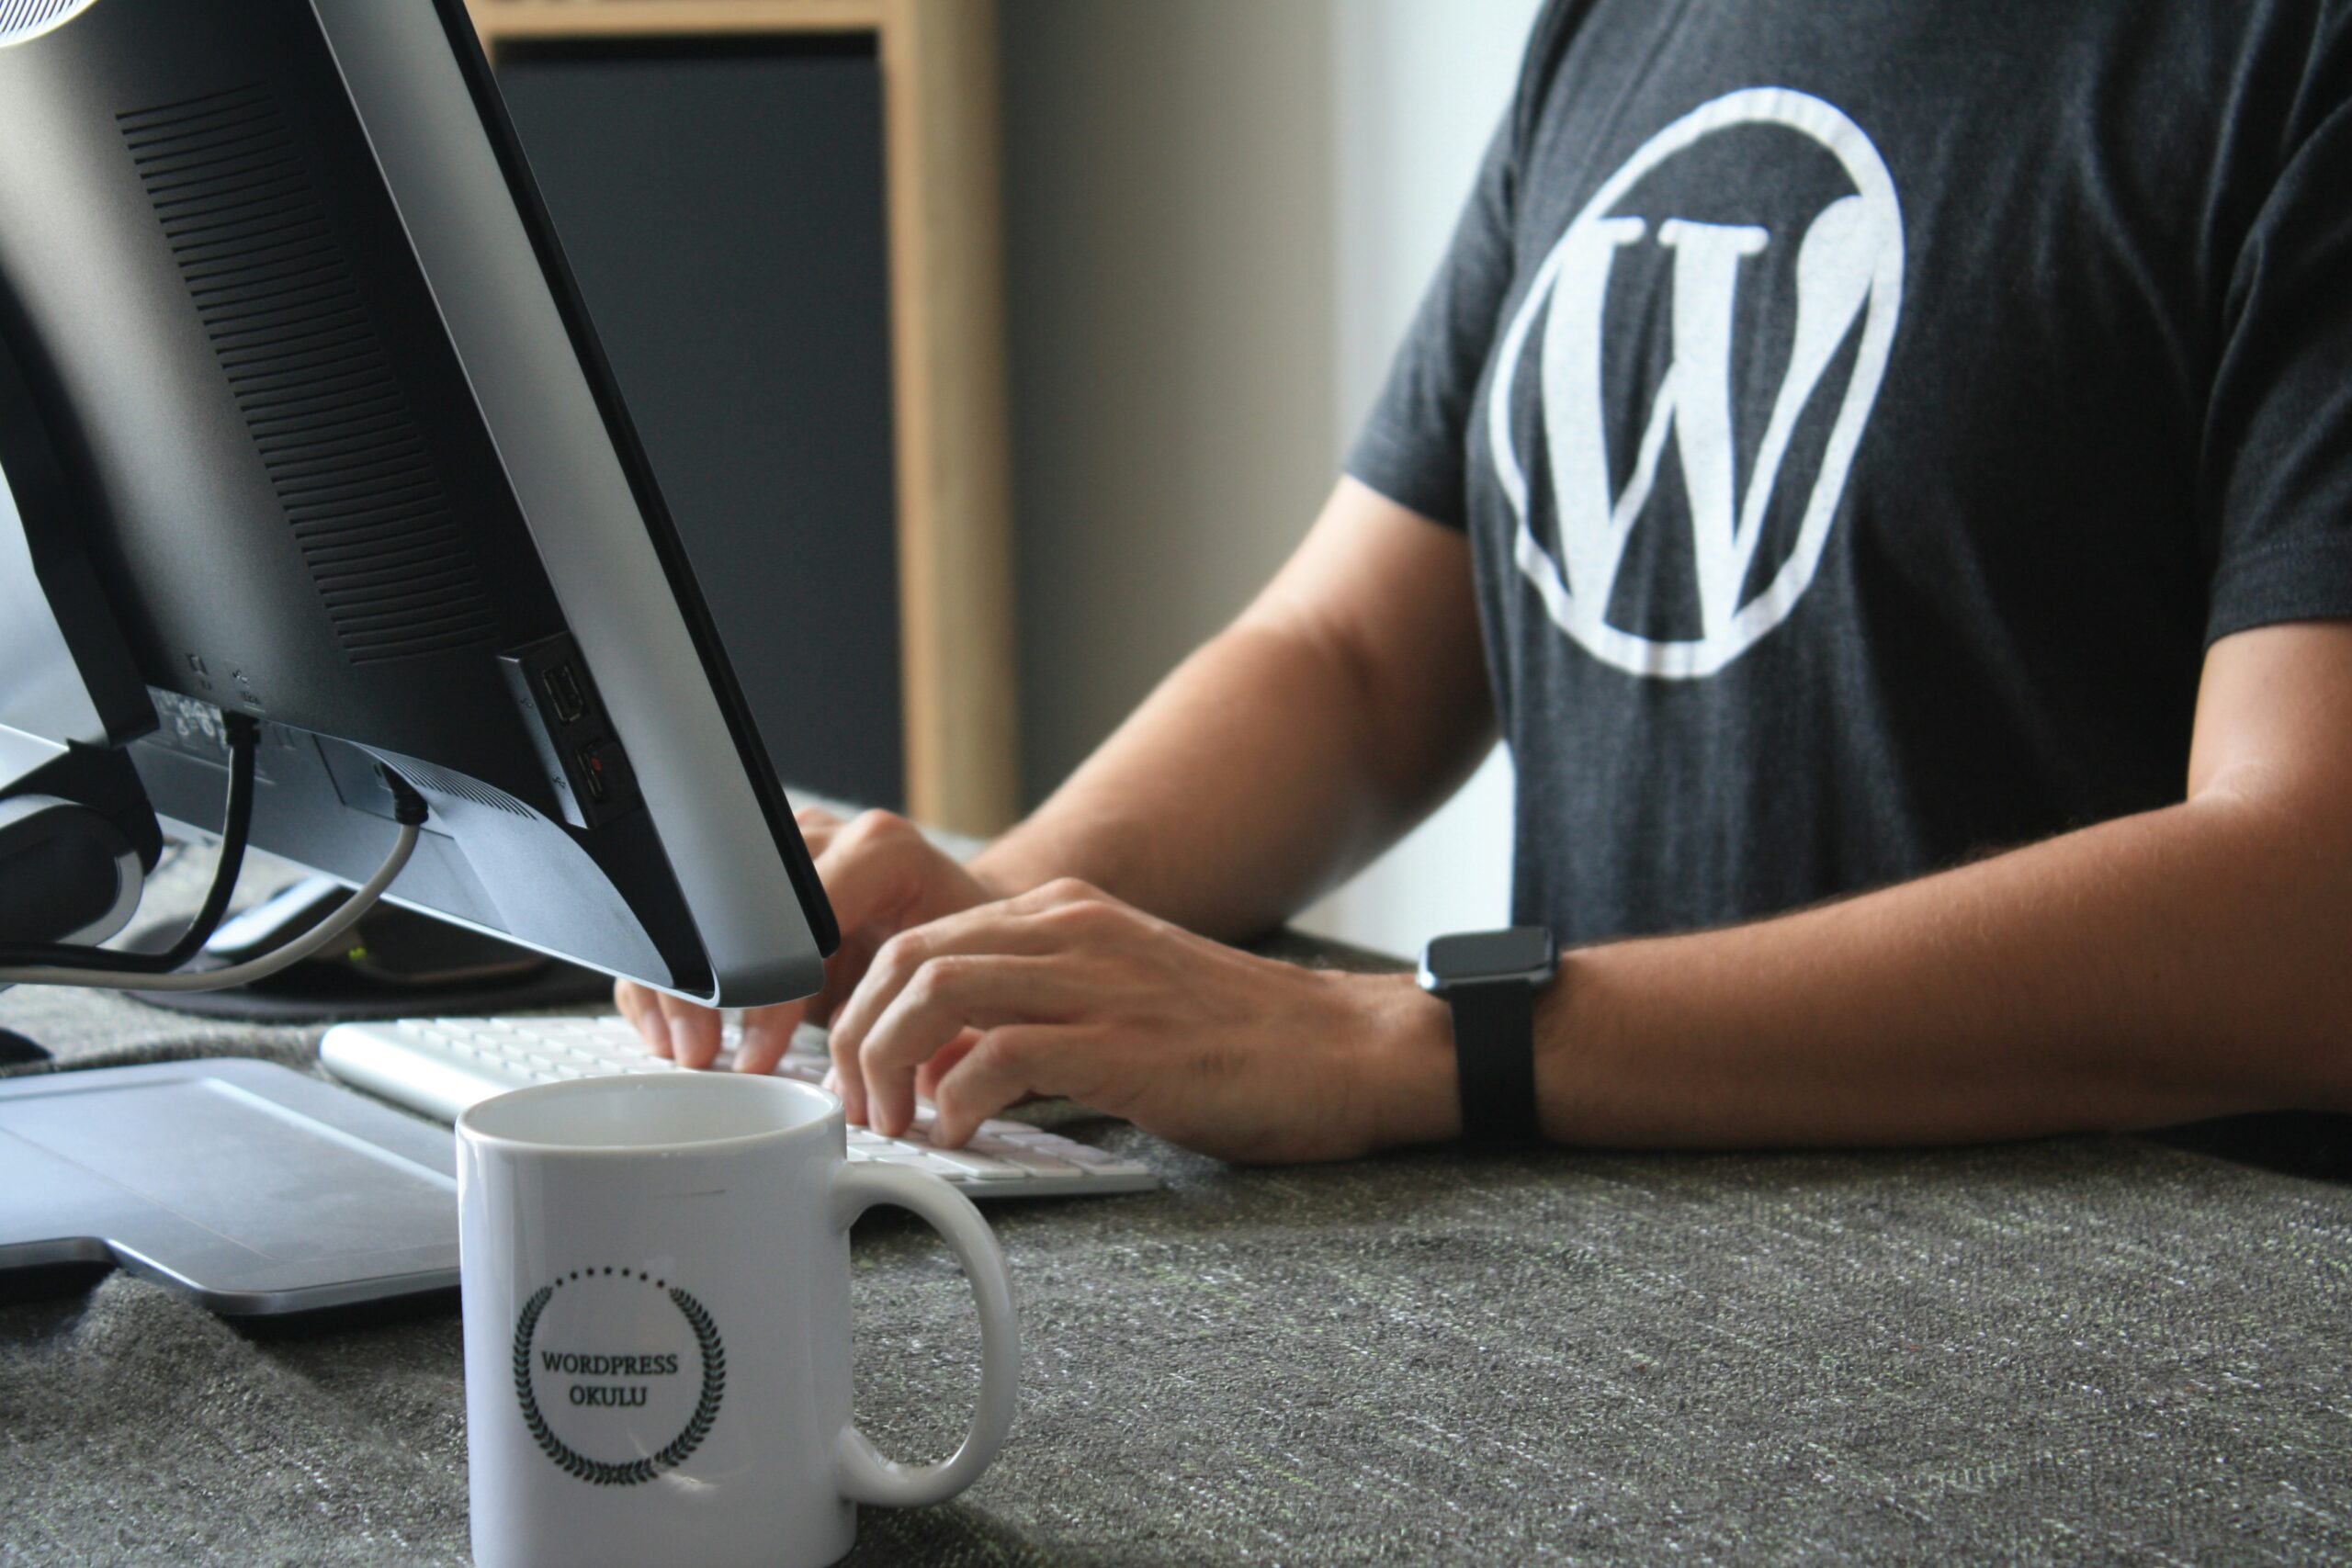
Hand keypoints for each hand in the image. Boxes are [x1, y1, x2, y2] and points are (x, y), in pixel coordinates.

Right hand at [615, 806, 1006, 1073]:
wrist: (971, 917)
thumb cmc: (970, 953)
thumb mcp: (955, 979)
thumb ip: (911, 1015)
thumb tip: (865, 1081)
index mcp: (881, 851)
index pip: (800, 916)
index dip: (769, 991)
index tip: (758, 1053)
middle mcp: (827, 836)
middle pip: (734, 902)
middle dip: (708, 987)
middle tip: (700, 1052)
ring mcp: (782, 849)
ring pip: (699, 903)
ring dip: (679, 982)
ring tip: (685, 1047)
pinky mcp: (754, 875)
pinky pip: (692, 917)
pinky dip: (675, 975)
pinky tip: (671, 1026)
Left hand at [825, 877, 1458, 1161]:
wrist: (1350, 1051)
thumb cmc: (1243, 1044)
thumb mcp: (1119, 1002)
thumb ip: (1031, 1018)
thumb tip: (940, 1069)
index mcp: (1065, 915)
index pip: (919, 934)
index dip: (865, 1005)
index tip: (857, 1071)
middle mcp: (1071, 929)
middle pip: (906, 955)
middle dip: (856, 1034)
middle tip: (861, 1107)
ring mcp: (1098, 979)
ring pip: (934, 990)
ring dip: (888, 1064)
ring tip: (896, 1123)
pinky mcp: (1124, 1043)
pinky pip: (998, 1056)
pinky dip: (958, 1101)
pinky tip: (964, 1135)